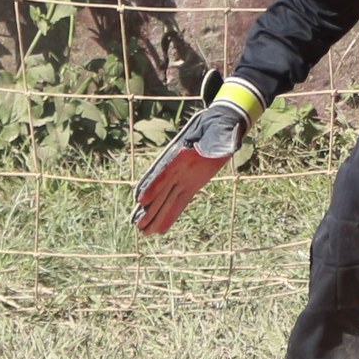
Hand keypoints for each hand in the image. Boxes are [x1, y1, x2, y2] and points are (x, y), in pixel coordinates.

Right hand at [131, 77, 263, 234]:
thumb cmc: (219, 127)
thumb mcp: (219, 131)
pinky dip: (170, 215)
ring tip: (142, 232)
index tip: (142, 199)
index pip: (164, 172)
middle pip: (160, 191)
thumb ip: (217, 142)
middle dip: (149, 208)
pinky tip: (160, 229)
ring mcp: (183, 177)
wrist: (222, 127)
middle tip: (136, 224)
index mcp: (181, 154)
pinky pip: (179, 202)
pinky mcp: (191, 185)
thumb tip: (217, 151)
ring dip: (155, 215)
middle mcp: (178, 168)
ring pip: (167, 200)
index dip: (153, 186)